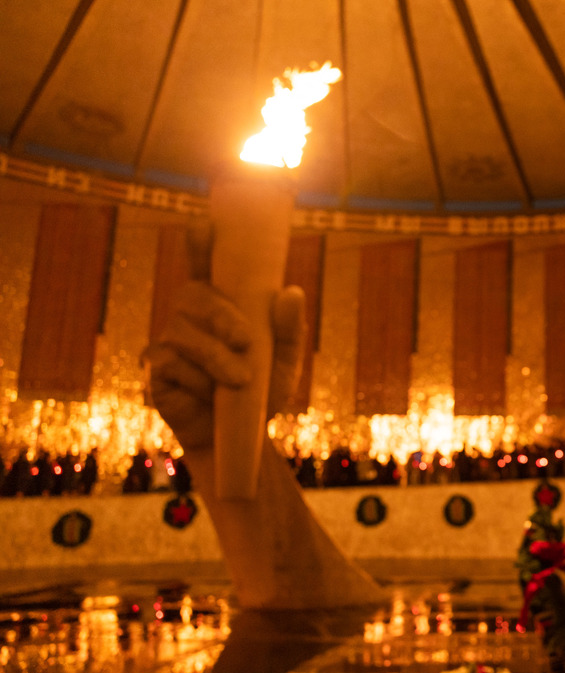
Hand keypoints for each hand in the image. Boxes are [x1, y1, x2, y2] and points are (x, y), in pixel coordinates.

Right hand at [145, 224, 305, 452]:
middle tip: (246, 342)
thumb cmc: (262, 392)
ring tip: (240, 380)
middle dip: (221, 316)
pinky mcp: (156, 371)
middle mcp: (191, 315)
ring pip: (183, 333)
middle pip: (194, 296)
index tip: (205, 226)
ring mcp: (170, 341)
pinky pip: (170, 364)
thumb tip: (291, 291)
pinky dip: (196, 380)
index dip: (201, 245)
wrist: (240, 439)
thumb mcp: (286, 362)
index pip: (206, 265)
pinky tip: (210, 395)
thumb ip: (289, 329)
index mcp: (221, 304)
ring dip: (215, 357)